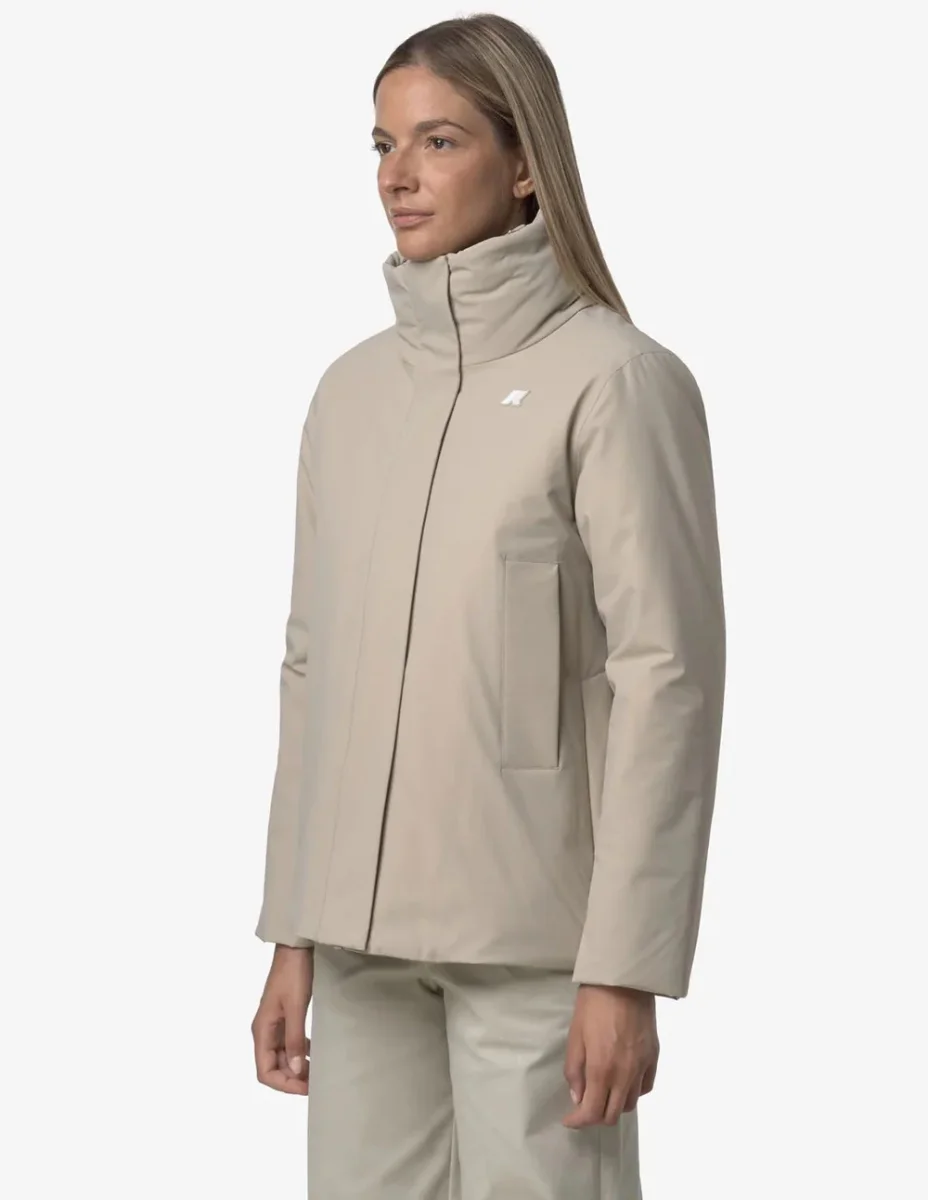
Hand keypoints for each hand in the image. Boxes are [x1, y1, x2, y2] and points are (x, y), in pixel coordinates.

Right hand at [252, 945, 313, 1094]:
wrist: (295, 948)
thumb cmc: (293, 975)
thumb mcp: (296, 1007)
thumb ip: (294, 1039)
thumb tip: (296, 1071)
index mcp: (262, 1031)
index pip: (265, 1072)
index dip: (284, 1084)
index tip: (306, 1087)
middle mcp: (264, 1031)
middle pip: (273, 1067)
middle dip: (292, 1078)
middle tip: (317, 1081)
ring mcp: (274, 1024)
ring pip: (282, 1056)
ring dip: (297, 1066)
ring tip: (317, 1070)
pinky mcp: (284, 1017)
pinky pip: (289, 1043)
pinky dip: (300, 1051)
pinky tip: (314, 1052)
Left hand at [562, 984, 658, 1127]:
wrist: (624, 980)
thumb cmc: (593, 1004)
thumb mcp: (575, 1035)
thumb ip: (574, 1070)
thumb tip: (577, 1097)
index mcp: (601, 1070)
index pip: (592, 1112)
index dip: (578, 1121)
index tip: (569, 1120)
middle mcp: (625, 1075)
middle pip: (613, 1114)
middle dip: (595, 1117)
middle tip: (583, 1107)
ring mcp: (642, 1066)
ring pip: (630, 1104)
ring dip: (614, 1105)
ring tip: (602, 1092)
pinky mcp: (654, 1057)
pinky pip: (645, 1087)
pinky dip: (633, 1091)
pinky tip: (623, 1081)